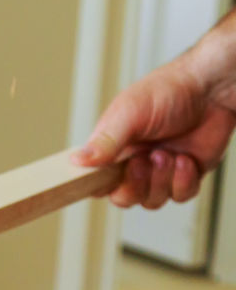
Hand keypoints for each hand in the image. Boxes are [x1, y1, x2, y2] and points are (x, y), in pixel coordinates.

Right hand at [70, 61, 235, 207]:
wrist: (213, 89)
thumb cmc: (170, 90)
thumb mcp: (129, 112)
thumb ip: (105, 140)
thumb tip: (77, 161)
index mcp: (114, 148)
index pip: (95, 181)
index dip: (100, 186)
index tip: (109, 179)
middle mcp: (135, 162)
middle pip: (123, 198)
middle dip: (134, 185)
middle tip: (142, 161)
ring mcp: (161, 171)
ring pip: (152, 201)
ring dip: (161, 180)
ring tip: (167, 153)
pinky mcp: (186, 175)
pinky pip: (180, 196)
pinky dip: (183, 181)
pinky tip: (185, 159)